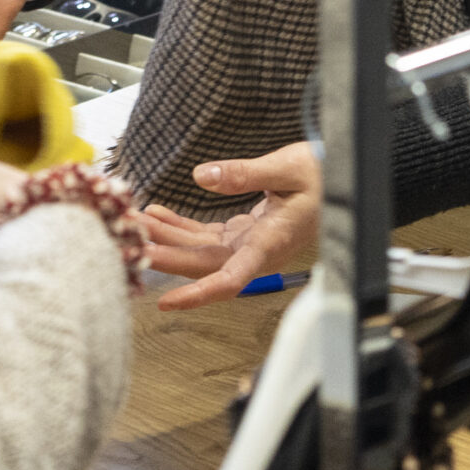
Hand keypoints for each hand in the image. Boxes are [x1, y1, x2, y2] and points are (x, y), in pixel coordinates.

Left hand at [140, 143, 321, 310]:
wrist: (342, 177)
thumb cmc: (324, 174)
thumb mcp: (288, 167)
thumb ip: (245, 174)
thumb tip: (202, 176)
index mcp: (269, 243)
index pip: (230, 278)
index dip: (198, 294)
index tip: (167, 302)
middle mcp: (256, 250)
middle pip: (201, 264)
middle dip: (163, 256)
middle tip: (127, 244)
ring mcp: (248, 243)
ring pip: (198, 250)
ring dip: (165, 239)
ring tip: (133, 223)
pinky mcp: (244, 233)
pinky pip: (205, 236)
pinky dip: (179, 226)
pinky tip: (158, 214)